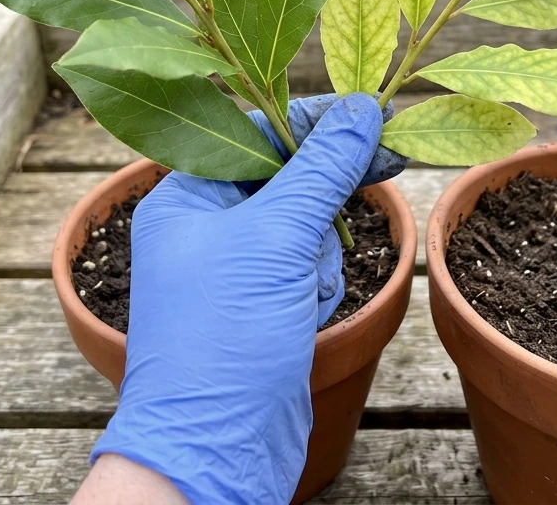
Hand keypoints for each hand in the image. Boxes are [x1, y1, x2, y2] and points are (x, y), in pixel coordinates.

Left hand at [88, 93, 403, 503]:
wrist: (217, 447)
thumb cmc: (224, 336)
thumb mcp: (277, 238)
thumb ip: (322, 168)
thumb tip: (361, 109)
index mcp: (185, 197)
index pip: (255, 133)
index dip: (313, 125)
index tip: (371, 119)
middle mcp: (204, 228)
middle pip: (288, 180)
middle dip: (321, 203)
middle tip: (367, 189)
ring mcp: (234, 270)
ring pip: (306, 227)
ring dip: (320, 253)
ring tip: (305, 291)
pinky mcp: (262, 306)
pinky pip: (307, 269)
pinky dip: (318, 286)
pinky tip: (307, 316)